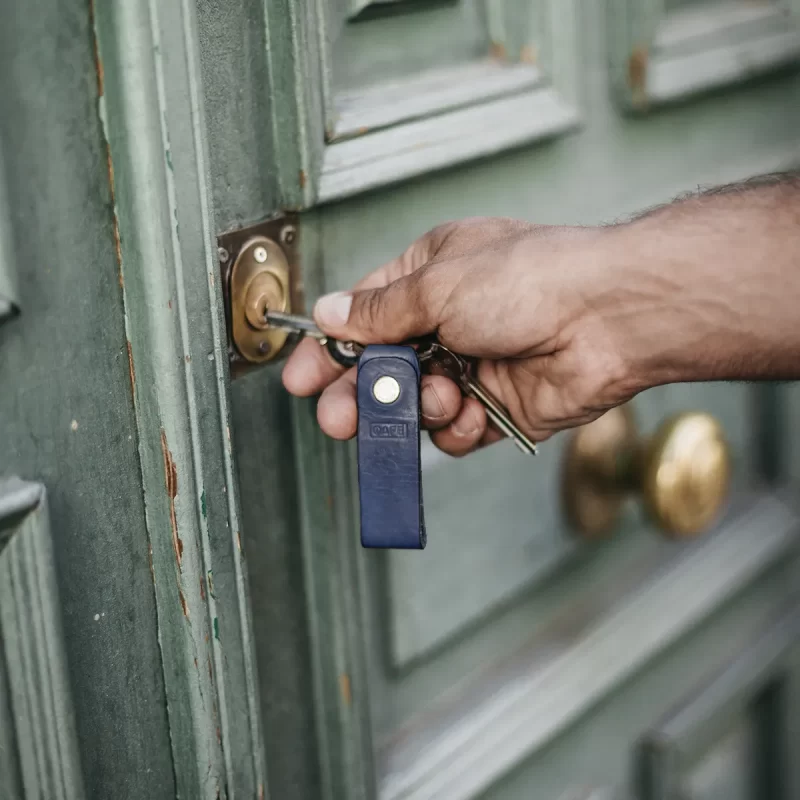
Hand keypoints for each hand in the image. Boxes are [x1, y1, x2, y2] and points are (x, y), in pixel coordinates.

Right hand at [282, 216, 646, 455]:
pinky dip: (459, 427)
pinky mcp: (499, 406)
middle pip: (385, 368)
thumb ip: (379, 311)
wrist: (608, 318)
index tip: (301, 379)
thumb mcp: (438, 284)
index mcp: (432, 276)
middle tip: (339, 419)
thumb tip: (332, 314)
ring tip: (440, 397)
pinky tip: (473, 411)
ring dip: (421, 407)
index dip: (330, 349)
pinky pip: (456, 431)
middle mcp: (451, 320)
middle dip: (363, 395)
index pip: (364, 316)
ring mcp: (475, 365)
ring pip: (418, 405)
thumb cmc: (533, 279)